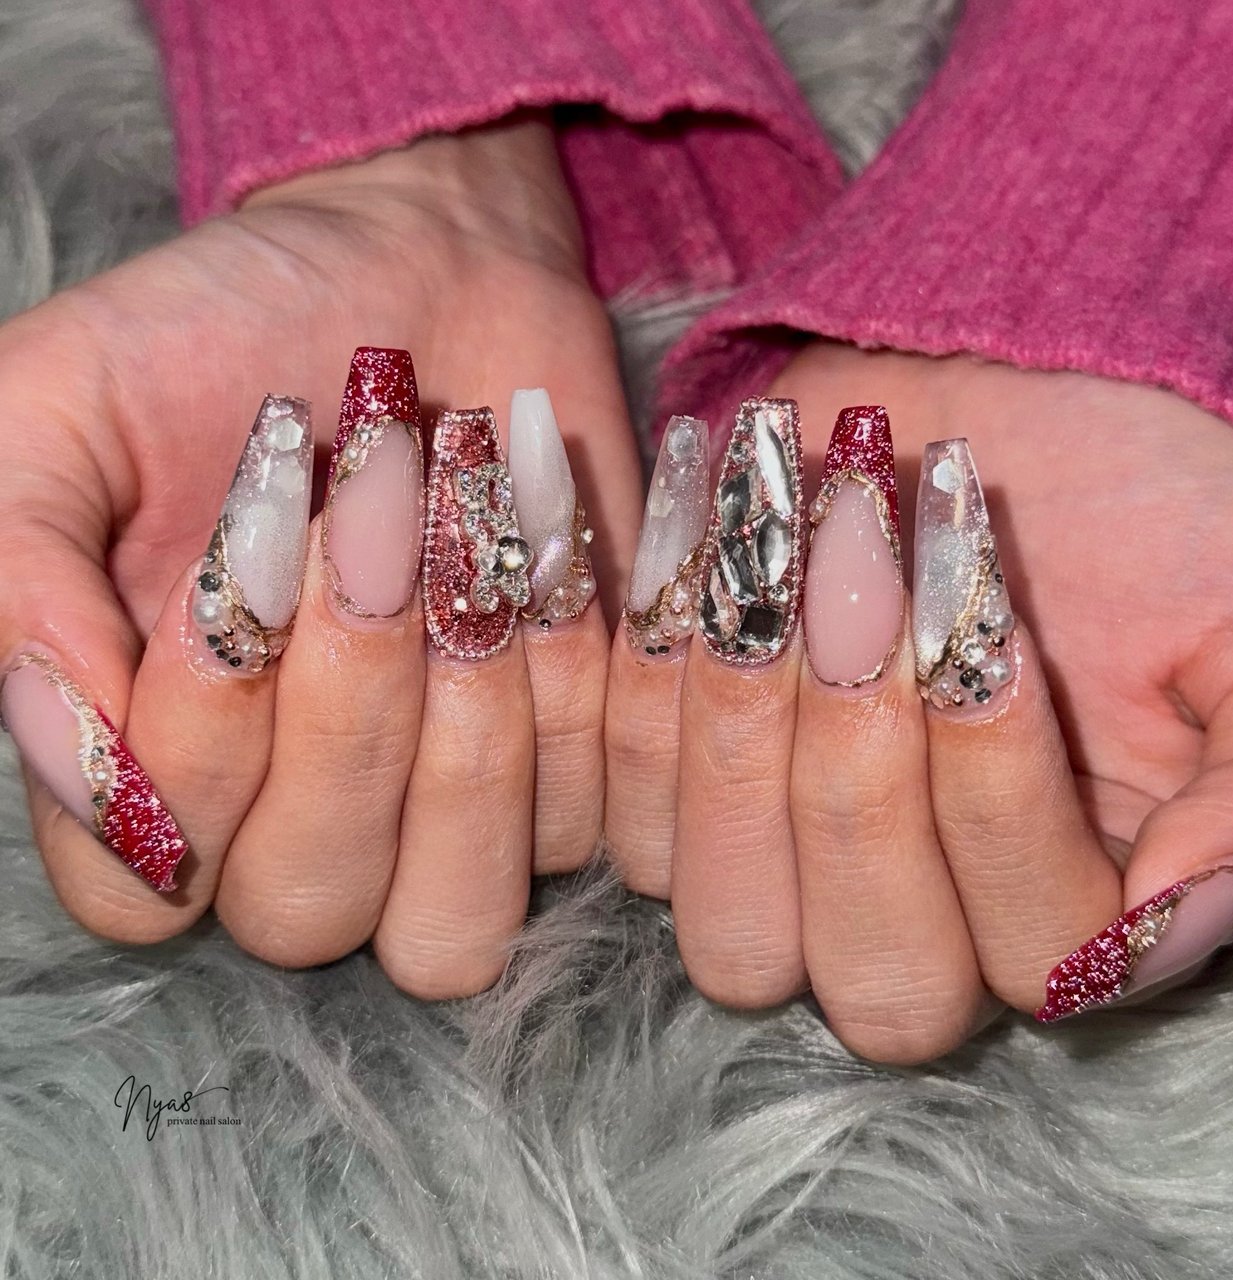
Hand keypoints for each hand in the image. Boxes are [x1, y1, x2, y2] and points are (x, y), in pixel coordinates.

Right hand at [0, 118, 640, 993]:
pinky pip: (589, 809)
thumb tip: (65, 752)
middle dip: (343, 713)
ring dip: (465, 710)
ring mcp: (444, 811)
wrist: (412, 273)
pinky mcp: (572, 765)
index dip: (191, 752)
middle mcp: (299, 815)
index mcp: (159, 763)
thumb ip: (20, 580)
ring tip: (460, 529)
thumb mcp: (58, 412)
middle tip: (366, 525)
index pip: (146, 884)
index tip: (240, 559)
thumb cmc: (217, 338)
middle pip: (309, 906)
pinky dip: (572, 671)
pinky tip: (542, 539)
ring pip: (457, 898)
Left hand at [605, 343, 1232, 1061]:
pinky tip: (692, 546)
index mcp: (1062, 906)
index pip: (1033, 952)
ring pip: (714, 894)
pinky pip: (614, 794)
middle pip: (864, 963)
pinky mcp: (670, 783)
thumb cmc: (1144, 516)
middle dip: (859, 771)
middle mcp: (909, 916)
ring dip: (737, 717)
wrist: (995, 401)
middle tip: (868, 584)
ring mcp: (773, 861)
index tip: (986, 623)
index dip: (1001, 799)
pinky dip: (629, 675)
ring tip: (775, 547)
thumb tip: (1176, 921)